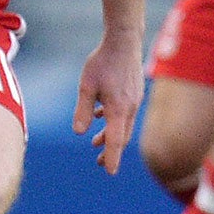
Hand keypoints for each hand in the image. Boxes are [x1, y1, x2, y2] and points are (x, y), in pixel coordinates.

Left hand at [73, 32, 143, 174]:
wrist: (124, 41)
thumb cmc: (103, 62)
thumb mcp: (86, 86)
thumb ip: (83, 110)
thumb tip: (79, 132)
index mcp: (119, 109)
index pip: (115, 140)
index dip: (112, 158)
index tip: (109, 172)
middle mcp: (130, 108)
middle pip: (121, 136)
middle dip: (110, 151)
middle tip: (98, 163)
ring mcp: (134, 100)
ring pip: (123, 125)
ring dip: (110, 135)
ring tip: (95, 142)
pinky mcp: (134, 93)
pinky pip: (125, 113)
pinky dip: (113, 120)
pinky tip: (100, 115)